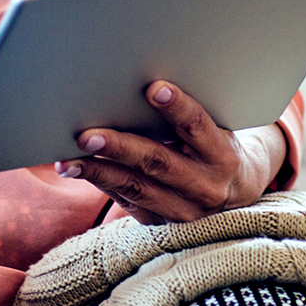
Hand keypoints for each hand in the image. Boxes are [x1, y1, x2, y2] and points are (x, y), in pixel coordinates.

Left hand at [52, 81, 286, 224]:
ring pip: (136, 188)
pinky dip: (101, 184)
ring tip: (66, 160)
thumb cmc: (218, 142)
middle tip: (86, 134)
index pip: (198, 127)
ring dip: (98, 172)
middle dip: (120, 147)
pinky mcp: (164, 224)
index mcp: (223, 155)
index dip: (178, 107)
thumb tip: (145, 81)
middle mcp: (206, 186)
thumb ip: (188, 112)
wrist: (239, 191)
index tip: (154, 87)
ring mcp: (185, 210)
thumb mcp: (218, 124)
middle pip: (158, 162)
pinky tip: (77, 169)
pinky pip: (128, 202)